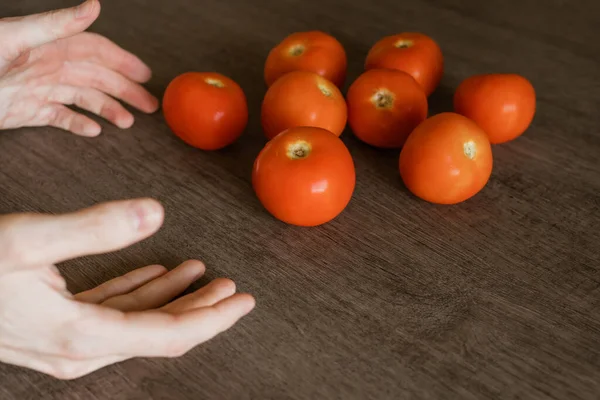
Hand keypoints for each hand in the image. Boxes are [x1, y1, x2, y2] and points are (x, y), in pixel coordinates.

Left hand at [0, 0, 157, 135]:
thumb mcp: (14, 39)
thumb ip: (55, 24)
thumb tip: (93, 6)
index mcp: (47, 46)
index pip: (95, 51)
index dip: (122, 61)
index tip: (145, 75)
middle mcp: (47, 66)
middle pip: (95, 77)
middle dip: (125, 90)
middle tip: (150, 105)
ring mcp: (38, 90)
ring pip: (83, 99)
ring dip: (108, 109)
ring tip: (127, 123)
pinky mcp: (27, 112)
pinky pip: (60, 118)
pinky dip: (78, 124)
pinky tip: (94, 131)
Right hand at [0, 198, 254, 379]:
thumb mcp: (28, 241)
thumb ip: (95, 228)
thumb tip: (155, 213)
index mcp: (83, 335)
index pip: (169, 335)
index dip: (213, 318)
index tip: (244, 300)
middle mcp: (79, 346)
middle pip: (160, 331)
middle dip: (201, 308)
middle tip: (231, 286)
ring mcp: (66, 339)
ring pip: (137, 319)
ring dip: (172, 295)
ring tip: (202, 271)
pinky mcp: (55, 324)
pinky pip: (110, 310)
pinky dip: (139, 290)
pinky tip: (157, 271)